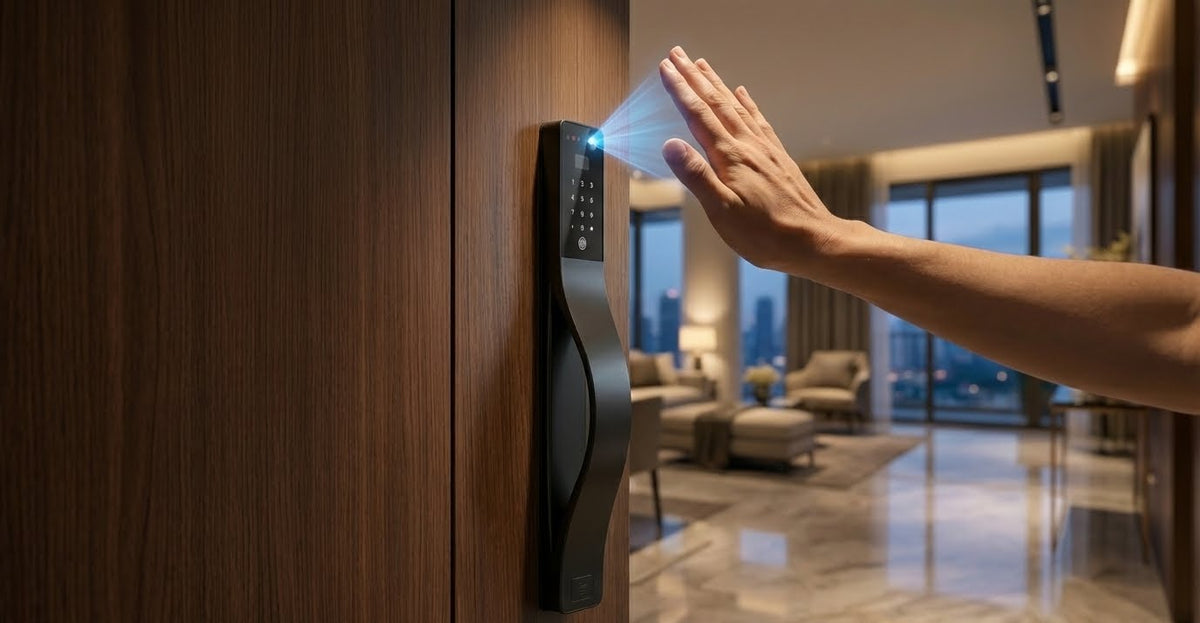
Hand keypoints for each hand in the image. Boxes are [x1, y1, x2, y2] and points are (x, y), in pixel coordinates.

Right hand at [658, 46, 844, 274]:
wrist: (812, 240)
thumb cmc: (766, 234)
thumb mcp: (722, 211)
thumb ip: (695, 175)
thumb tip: (670, 145)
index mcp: (729, 157)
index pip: (697, 115)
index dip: (680, 90)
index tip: (665, 68)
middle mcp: (747, 145)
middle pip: (715, 102)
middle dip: (693, 77)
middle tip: (677, 54)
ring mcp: (764, 149)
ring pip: (735, 106)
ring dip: (716, 84)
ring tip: (702, 65)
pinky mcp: (776, 156)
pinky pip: (757, 119)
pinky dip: (746, 102)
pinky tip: (742, 94)